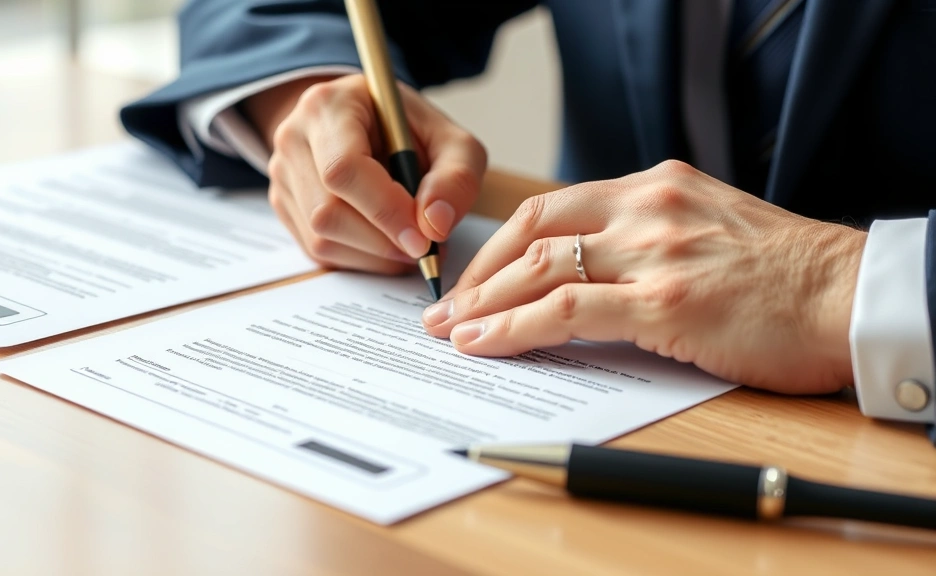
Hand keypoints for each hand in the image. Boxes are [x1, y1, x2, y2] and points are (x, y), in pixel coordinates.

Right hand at [244, 74, 486, 273]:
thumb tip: (434, 225)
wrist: (368, 125)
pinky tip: (386, 243)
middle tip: (425, 247)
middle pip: (327, 212)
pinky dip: (360, 259)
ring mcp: (283, 175)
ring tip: (410, 243)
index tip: (423, 239)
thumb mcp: (452, 142)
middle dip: (383, 241)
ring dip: (374, 255)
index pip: (344, 168)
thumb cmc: (410, 132)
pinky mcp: (285, 207)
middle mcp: (294, 138)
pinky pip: (318, 251)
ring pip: (320, 238)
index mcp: (329, 106)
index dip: (385, 211)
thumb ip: (456, 178)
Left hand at [421, 160, 866, 393]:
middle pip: (531, 232)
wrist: (849, 295)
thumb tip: (587, 273)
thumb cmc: (785, 274)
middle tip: (446, 309)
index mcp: (654, 186)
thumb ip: (647, 237)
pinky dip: (515, 329)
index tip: (474, 279)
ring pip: (540, 269)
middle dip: (479, 275)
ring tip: (452, 332)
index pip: (551, 208)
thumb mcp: (706, 228)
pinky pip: (566, 310)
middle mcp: (646, 209)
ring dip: (485, 304)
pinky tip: (485, 344)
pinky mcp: (666, 300)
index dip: (500, 246)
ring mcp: (654, 252)